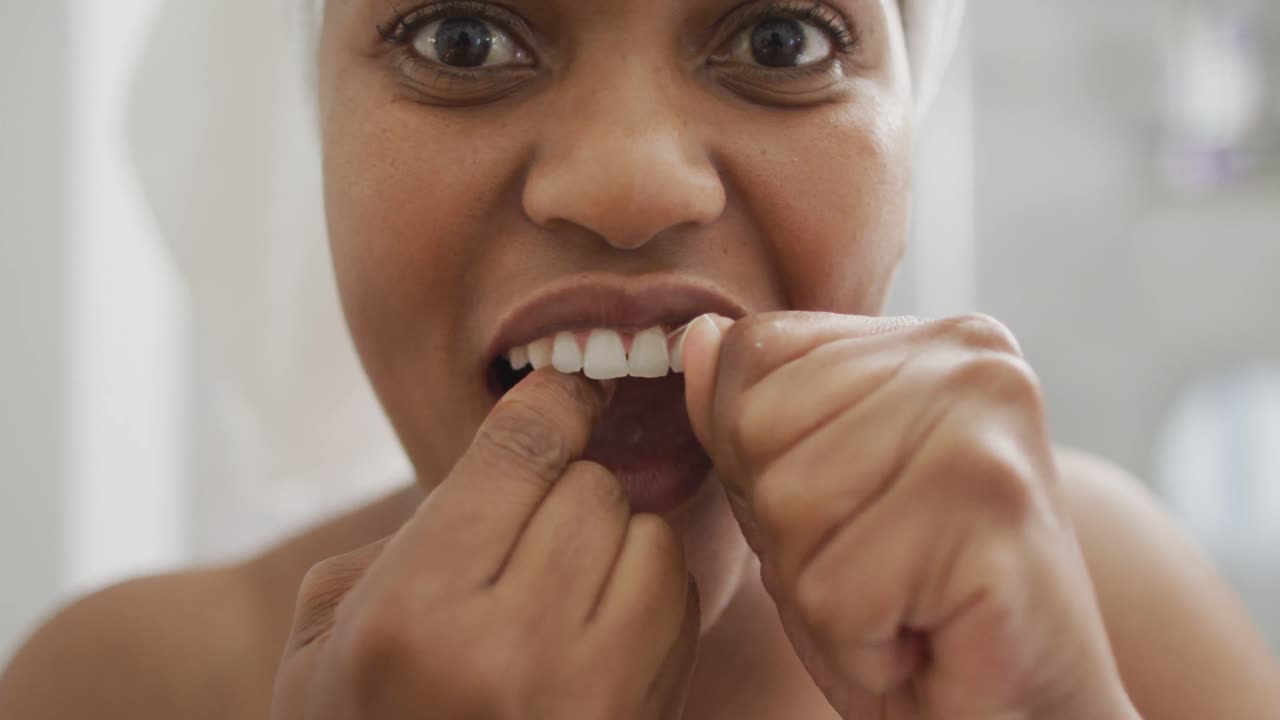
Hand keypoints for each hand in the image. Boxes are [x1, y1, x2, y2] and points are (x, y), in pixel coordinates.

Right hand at [272, 371, 698, 719]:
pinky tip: (596, 622)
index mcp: (415, 616)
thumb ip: (409, 532)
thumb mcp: (325, 630)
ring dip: (613, 539)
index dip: (552, 399)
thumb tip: (513, 459)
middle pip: (592, 489)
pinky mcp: (644, 715)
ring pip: (650, 539)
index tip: (565, 386)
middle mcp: (511, 652)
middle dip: (563, 489)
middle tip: (526, 525)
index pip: (521, 452)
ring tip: (559, 580)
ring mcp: (592, 696)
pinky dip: (647, 590)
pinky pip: (678, 603)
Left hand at [682, 312, 1137, 718]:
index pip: (754, 350)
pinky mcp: (996, 512)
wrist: (1026, 718)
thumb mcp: (803, 502)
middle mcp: (972, 360)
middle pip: (758, 427)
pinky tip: (927, 638)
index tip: (849, 513)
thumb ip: (748, 416)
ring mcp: (989, 428)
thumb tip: (699, 336)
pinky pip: (836, 590)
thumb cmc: (913, 611)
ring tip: (903, 604)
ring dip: (824, 593)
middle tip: (881, 570)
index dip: (757, 456)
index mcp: (933, 340)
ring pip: (788, 506)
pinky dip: (863, 647)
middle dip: (788, 532)